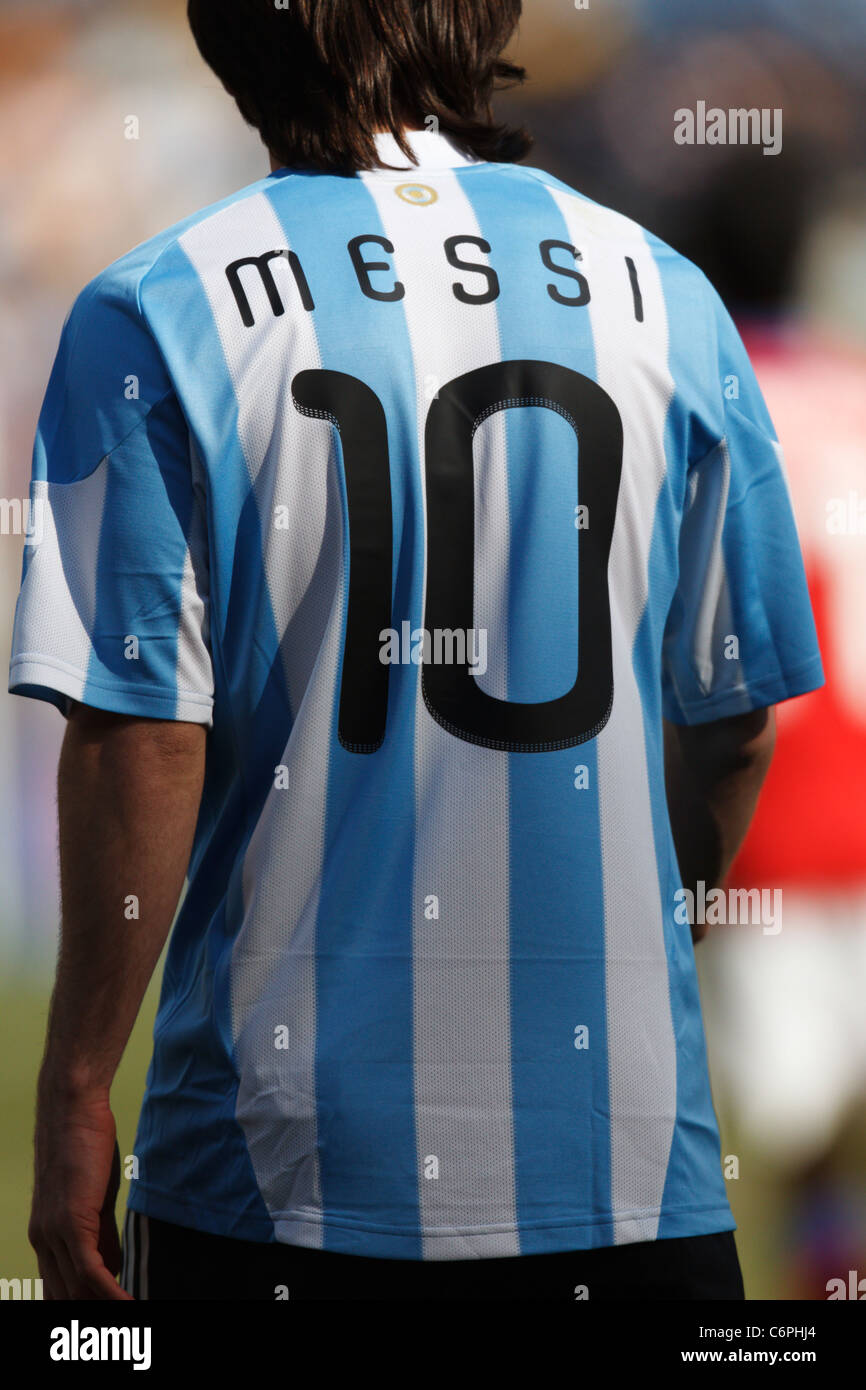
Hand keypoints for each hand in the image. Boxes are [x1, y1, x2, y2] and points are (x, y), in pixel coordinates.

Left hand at [29, 1074, 132, 1299]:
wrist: (73, 1109)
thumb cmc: (86, 1145)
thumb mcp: (95, 1199)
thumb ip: (102, 1236)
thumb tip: (112, 1269)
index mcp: (45, 1237)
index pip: (60, 1288)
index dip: (83, 1307)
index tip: (108, 1317)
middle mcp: (42, 1241)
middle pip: (65, 1296)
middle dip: (93, 1314)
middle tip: (123, 1324)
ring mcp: (53, 1234)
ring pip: (78, 1290)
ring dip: (107, 1308)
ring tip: (132, 1319)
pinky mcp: (71, 1224)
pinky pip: (90, 1272)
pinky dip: (110, 1293)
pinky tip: (128, 1305)